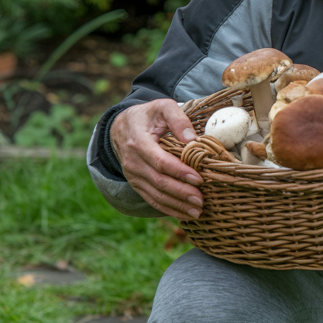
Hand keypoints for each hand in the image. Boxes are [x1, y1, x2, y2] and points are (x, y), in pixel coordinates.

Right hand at [110, 100, 203, 219]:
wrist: (121, 126)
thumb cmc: (148, 115)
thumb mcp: (162, 107)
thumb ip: (178, 119)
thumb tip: (192, 139)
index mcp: (139, 142)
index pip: (160, 162)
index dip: (180, 172)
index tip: (199, 179)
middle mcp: (133, 162)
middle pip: (159, 182)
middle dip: (181, 193)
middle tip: (201, 200)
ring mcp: (133, 175)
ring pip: (155, 195)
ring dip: (177, 205)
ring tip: (197, 211)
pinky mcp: (136, 183)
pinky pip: (151, 199)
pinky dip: (167, 209)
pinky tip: (183, 215)